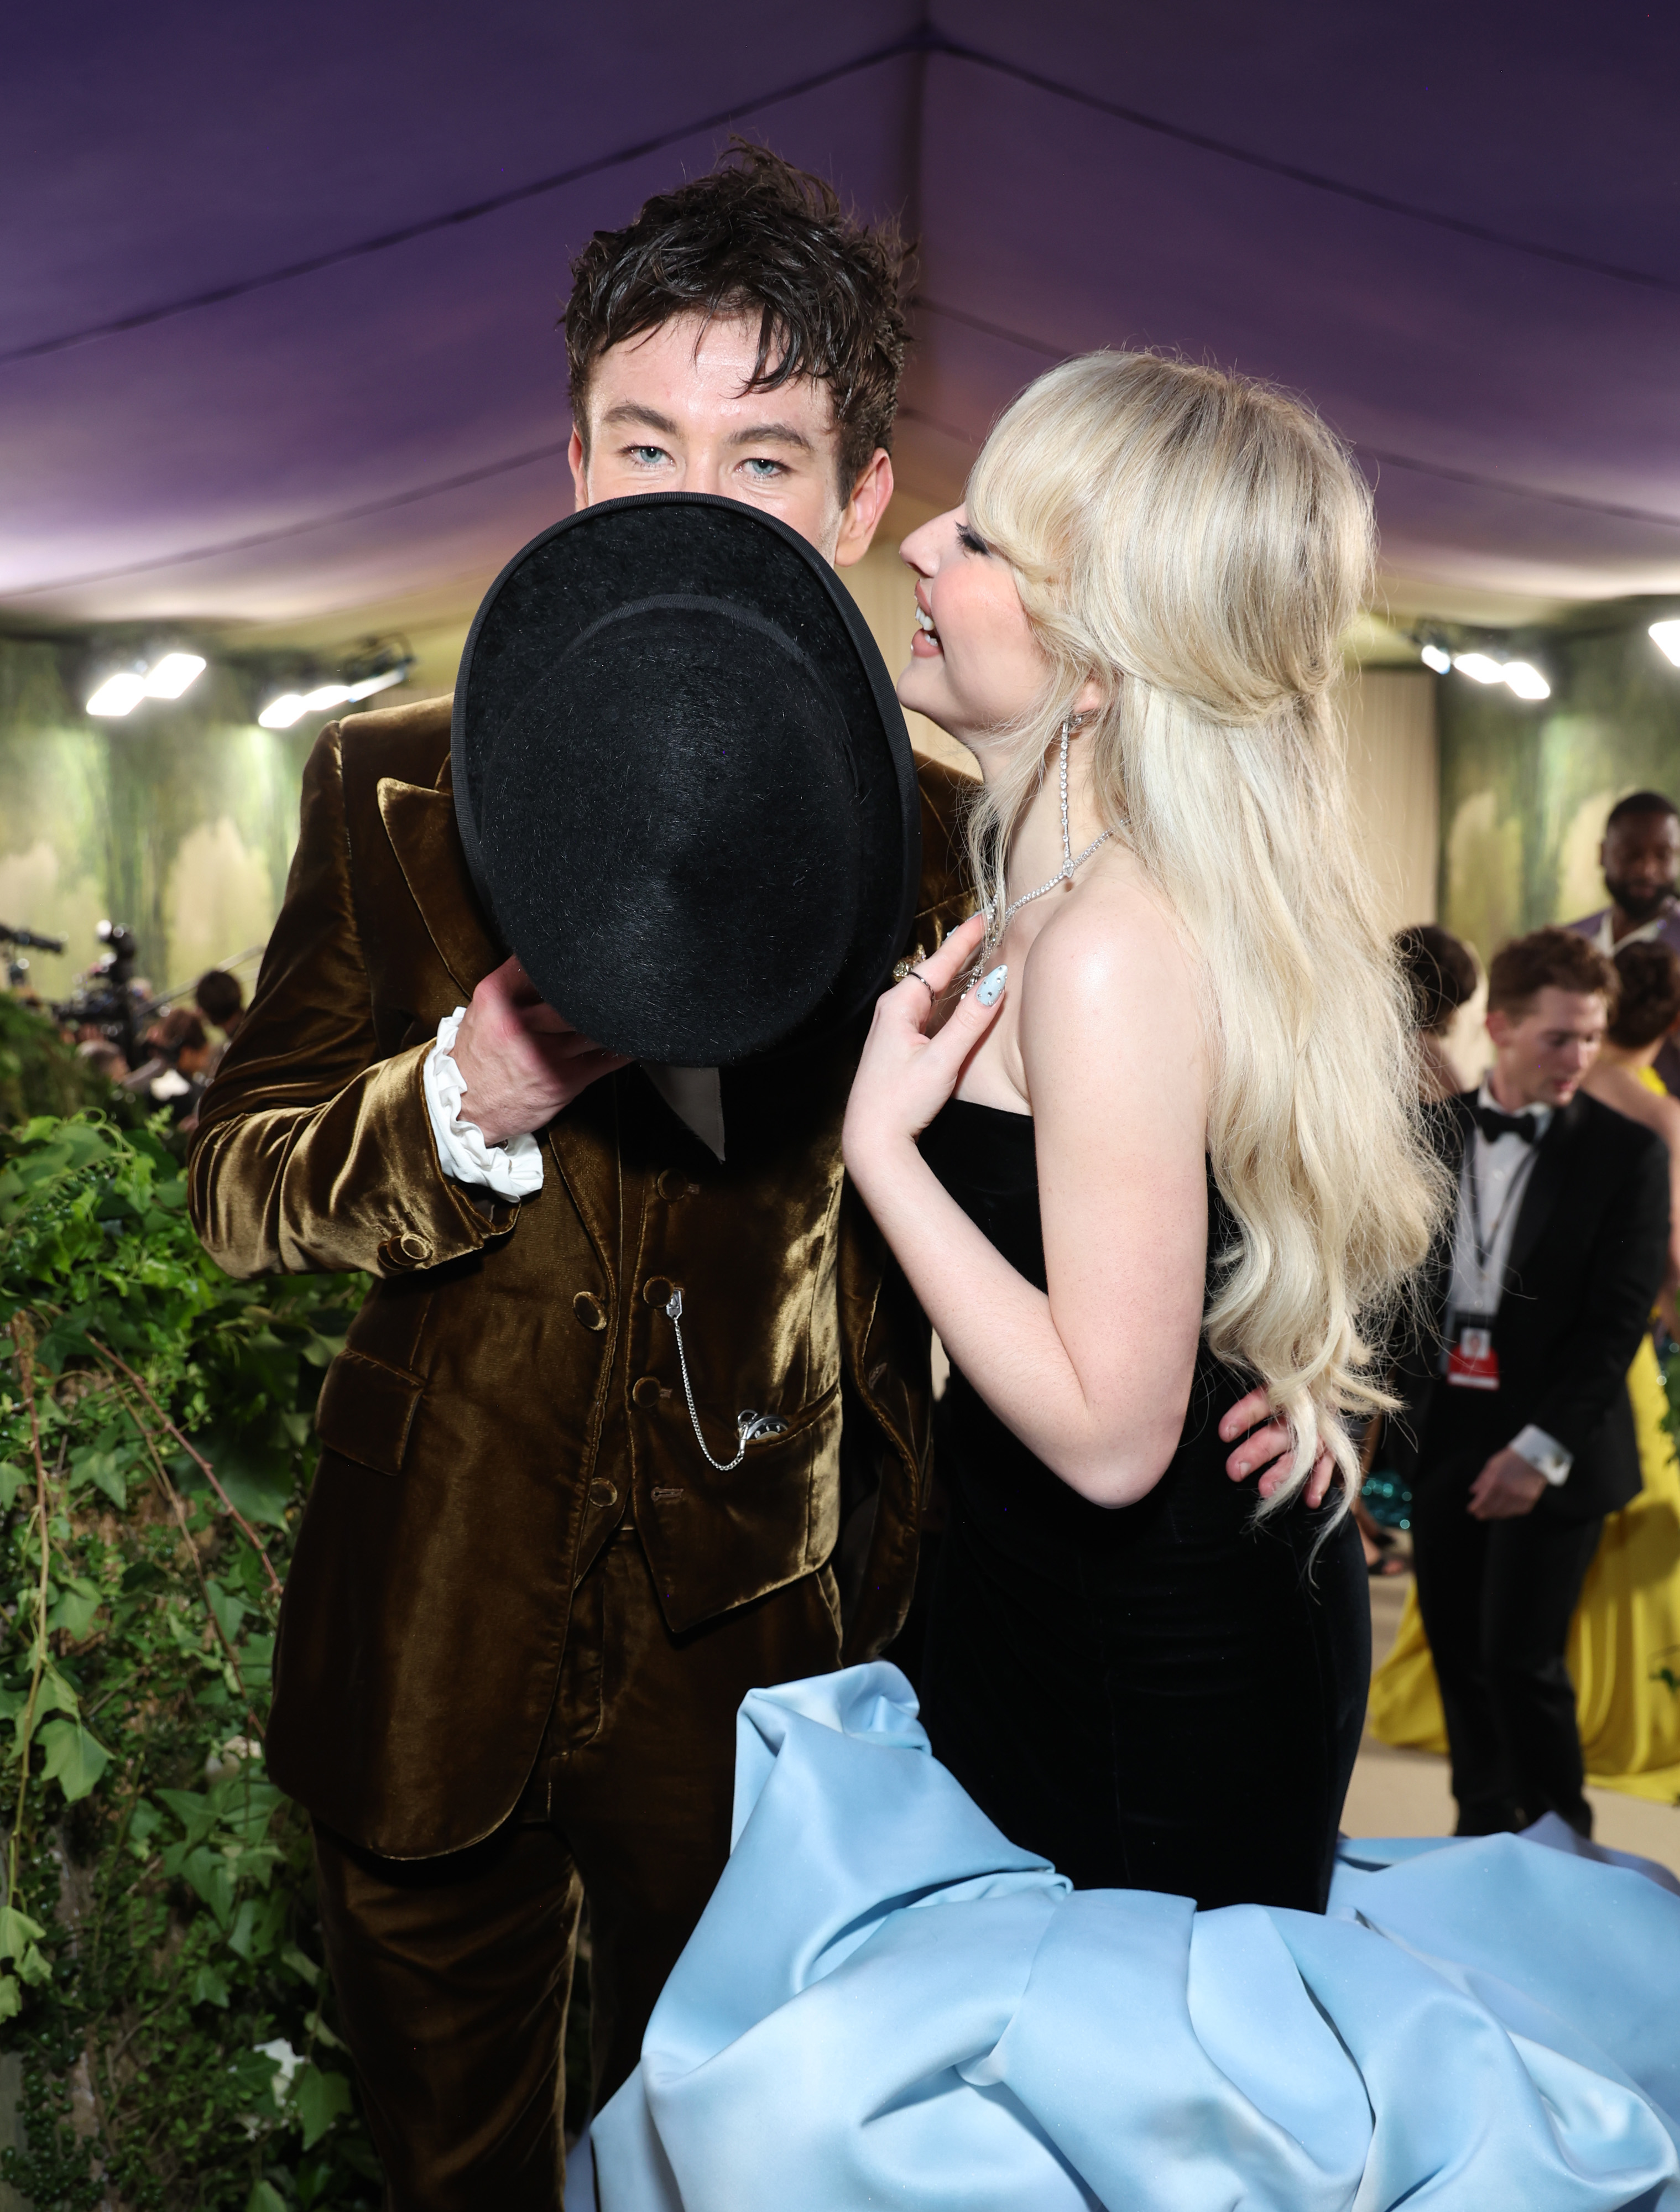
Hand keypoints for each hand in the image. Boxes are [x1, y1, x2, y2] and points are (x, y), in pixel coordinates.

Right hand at [449, 955, 629, 1144]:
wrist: (465, 1109)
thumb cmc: (477, 1057)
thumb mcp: (483, 1009)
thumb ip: (513, 982)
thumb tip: (551, 960)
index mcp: (497, 998)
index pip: (542, 963)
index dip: (571, 959)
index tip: (588, 959)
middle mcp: (520, 1024)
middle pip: (575, 992)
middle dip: (598, 987)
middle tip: (616, 980)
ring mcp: (544, 1053)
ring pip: (595, 1024)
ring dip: (612, 1017)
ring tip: (624, 1008)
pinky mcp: (564, 1080)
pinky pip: (606, 1058)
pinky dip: (622, 1046)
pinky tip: (627, 1038)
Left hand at [842, 915, 1001, 1177]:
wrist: (871, 1139)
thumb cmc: (900, 1102)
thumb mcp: (942, 1061)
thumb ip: (970, 1021)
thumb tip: (995, 983)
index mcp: (899, 1007)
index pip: (938, 964)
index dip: (963, 940)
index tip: (984, 917)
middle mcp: (892, 1011)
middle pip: (934, 974)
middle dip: (959, 952)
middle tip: (985, 930)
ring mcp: (893, 1027)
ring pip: (931, 993)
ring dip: (954, 976)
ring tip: (977, 954)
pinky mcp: (898, 1045)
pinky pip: (928, 1011)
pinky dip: (947, 999)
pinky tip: (958, 998)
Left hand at [1220, 1389, 1338, 1508]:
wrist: (1328, 1374)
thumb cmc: (1289, 1382)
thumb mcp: (1276, 1377)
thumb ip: (1257, 1393)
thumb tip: (1228, 1415)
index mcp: (1289, 1386)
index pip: (1264, 1399)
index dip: (1245, 1415)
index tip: (1224, 1434)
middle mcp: (1307, 1405)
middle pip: (1281, 1430)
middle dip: (1257, 1451)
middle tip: (1234, 1471)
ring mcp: (1322, 1423)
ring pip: (1304, 1449)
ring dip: (1286, 1471)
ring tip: (1266, 1490)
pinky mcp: (1333, 1439)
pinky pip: (1329, 1461)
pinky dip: (1320, 1480)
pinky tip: (1310, 1499)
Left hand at [1467, 1447, 1546, 1519]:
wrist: (1535, 1457)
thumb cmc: (1511, 1459)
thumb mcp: (1493, 1465)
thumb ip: (1482, 1480)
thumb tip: (1473, 1492)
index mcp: (1497, 1482)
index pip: (1483, 1500)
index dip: (1476, 1507)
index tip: (1470, 1510)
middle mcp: (1508, 1492)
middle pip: (1492, 1508)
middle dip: (1483, 1513)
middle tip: (1478, 1515)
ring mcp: (1520, 1498)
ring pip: (1504, 1512)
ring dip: (1494, 1514)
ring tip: (1488, 1514)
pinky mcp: (1529, 1501)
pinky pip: (1515, 1511)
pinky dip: (1507, 1512)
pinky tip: (1502, 1511)